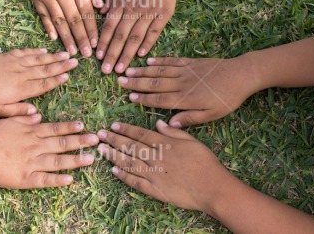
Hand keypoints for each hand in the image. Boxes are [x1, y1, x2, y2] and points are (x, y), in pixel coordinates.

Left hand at [0, 48, 77, 116]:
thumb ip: (18, 111)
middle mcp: (22, 75)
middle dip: (61, 65)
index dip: (56, 80)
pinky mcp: (8, 56)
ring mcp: (15, 63)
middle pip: (45, 69)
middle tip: (76, 61)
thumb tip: (35, 113)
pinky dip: (36, 51)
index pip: (42, 85)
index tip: (68, 76)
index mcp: (20, 89)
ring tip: (66, 54)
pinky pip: (26, 53)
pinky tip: (44, 50)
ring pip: (38, 59)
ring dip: (53, 57)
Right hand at [0, 115, 98, 188]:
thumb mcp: (8, 121)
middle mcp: (36, 147)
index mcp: (31, 133)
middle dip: (80, 141)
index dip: (70, 127)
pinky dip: (58, 180)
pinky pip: (45, 180)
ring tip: (90, 158)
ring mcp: (32, 163)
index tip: (83, 126)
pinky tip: (71, 180)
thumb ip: (24, 118)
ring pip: (58, 161)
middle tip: (96, 139)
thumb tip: (39, 116)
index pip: (55, 129)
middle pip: (61, 144)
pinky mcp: (27, 179)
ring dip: (75, 160)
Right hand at [29, 0, 102, 56]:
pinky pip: (44, 15)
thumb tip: (100, 7)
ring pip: (59, 21)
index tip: (96, 44)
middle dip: (81, 39)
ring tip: (72, 52)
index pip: (86, 14)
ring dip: (66, 38)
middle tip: (86, 55)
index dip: (92, 30)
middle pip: (73, 21)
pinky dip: (49, 27)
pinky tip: (54, 39)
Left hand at [96, 0, 178, 73]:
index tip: (97, 57)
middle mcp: (133, 11)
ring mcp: (148, 14)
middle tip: (106, 71)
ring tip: (121, 70)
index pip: (108, 27)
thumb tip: (101, 12)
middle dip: (112, 55)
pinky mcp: (162, 15)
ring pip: (135, 38)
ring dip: (127, 55)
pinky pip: (154, 33)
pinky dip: (147, 44)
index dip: (102, 43)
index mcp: (120, 2)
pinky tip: (141, 56)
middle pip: (120, 37)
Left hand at [96, 120, 232, 212]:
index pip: (140, 134)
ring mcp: (154, 174)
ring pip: (129, 163)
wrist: (213, 188)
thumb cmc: (205, 163)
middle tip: (100, 134)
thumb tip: (158, 123)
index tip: (113, 125)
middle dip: (114, 139)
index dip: (125, 129)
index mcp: (165, 144)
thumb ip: (174, 132)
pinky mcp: (155, 190)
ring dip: (114, 156)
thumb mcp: (192, 141)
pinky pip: (136, 182)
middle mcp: (156, 157)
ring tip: (101, 150)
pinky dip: (124, 176)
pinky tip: (113, 171)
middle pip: (131, 146)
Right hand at [118, 56, 260, 126]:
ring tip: (128, 71)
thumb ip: (189, 118)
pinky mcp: (191, 62)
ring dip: (143, 71)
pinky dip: (159, 61)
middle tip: (119, 81)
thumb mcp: (212, 115)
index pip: (159, 99)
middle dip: (136, 82)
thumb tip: (169, 124)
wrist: (242, 75)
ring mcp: (185, 70)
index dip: (143, 98)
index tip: (128, 96)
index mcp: (185, 98)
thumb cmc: (227, 98)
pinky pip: (171, 61)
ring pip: (159, 71)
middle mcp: (181, 83)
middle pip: (154, 83)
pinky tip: (148, 61)